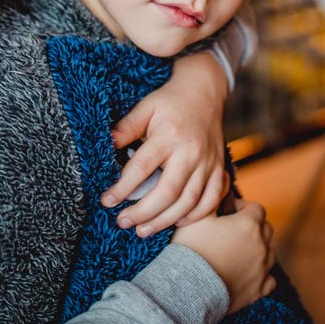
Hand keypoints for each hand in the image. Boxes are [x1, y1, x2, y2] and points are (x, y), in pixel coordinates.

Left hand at [101, 52, 229, 236]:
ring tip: (142, 230)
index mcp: (169, 136)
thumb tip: (105, 145)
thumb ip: (126, 127)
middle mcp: (191, 152)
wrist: (205, 93)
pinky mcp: (219, 169)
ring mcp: (208, 163)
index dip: (123, 188)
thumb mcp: (145, 107)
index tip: (106, 201)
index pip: (142, 168)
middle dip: (143, 212)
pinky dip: (195, 216)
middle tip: (122, 222)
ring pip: (189, 201)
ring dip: (165, 220)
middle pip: (168, 191)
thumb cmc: (169, 102)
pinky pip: (212, 199)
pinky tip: (175, 222)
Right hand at [172, 199, 275, 313]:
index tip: (228, 213)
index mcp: (248, 225)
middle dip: (253, 226)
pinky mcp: (259, 289)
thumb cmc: (192, 250)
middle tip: (232, 231)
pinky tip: (248, 274)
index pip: (256, 208)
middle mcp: (261, 245)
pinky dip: (261, 275)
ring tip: (238, 252)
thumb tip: (221, 179)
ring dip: (259, 249)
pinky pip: (269, 279)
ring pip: (270, 253)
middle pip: (266, 228)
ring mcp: (262, 268)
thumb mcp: (198, 216)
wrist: (190, 289)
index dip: (243, 207)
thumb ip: (213, 196)